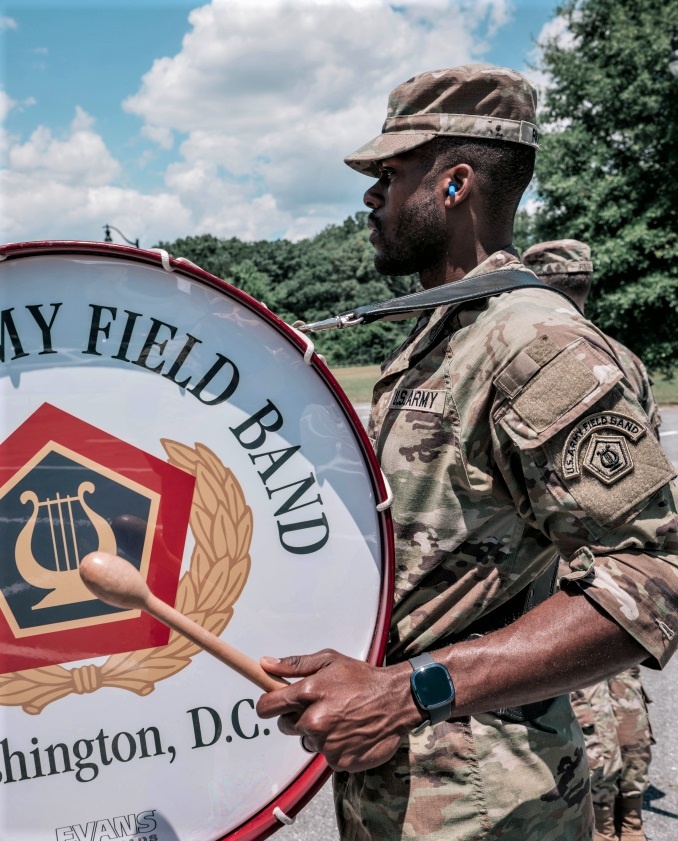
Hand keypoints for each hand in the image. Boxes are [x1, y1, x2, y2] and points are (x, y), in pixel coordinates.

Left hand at [256, 649, 417, 771]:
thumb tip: (265, 663)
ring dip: (317, 733)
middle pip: (285, 726)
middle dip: (297, 717)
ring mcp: (326, 744)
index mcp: (309, 694)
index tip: (273, 704)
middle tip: (320, 707)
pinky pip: (325, 756)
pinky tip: (349, 732)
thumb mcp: (330, 660)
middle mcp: (314, 721)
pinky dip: (334, 747)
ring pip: (306, 741)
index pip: (268, 707)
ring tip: (339, 718)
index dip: (268, 705)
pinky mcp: (339, 761)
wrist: (397, 700)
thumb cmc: (362, 678)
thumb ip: (295, 664)